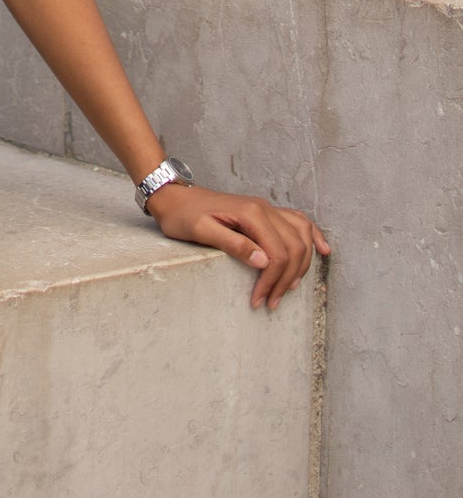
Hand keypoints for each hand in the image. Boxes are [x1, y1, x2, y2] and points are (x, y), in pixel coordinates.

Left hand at [146, 180, 330, 309]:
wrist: (175, 196)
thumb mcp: (201, 230)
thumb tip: (263, 261)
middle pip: (294, 248)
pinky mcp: (266, 212)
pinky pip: (299, 221)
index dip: (272, 281)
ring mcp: (267, 209)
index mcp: (251, 214)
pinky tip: (323, 250)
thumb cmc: (183, 215)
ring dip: (300, 265)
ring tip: (288, 288)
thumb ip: (233, 244)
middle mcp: (265, 209)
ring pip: (301, 237)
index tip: (259, 300)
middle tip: (270, 301)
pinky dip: (314, 236)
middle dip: (286, 279)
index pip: (277, 253)